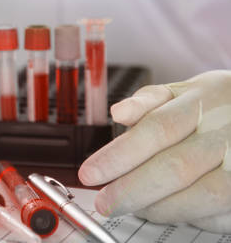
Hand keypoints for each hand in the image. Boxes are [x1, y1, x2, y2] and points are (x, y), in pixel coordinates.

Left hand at [78, 70, 230, 232]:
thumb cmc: (217, 106)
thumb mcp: (185, 91)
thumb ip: (149, 102)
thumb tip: (118, 113)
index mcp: (205, 99)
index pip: (156, 129)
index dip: (120, 155)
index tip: (89, 173)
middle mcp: (227, 130)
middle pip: (175, 167)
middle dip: (132, 189)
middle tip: (105, 202)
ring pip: (201, 195)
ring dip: (159, 207)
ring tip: (133, 207)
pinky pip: (220, 212)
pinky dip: (190, 215)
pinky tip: (167, 209)